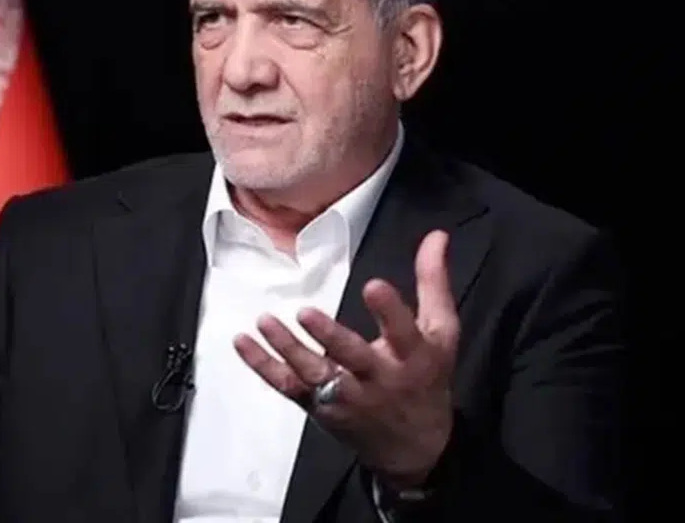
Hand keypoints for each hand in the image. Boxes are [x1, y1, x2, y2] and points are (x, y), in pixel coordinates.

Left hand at [233, 229, 458, 484]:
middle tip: (306, 312)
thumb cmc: (426, 378)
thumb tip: (436, 235)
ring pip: (315, 374)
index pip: (404, 333)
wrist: (415, 448)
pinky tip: (243, 343)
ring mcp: (346, 396)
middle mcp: (379, 379)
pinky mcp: (319, 407)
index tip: (373, 285)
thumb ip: (433, 282)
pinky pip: (288, 387)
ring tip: (265, 321)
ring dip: (289, 349)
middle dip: (330, 338)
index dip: (390, 311)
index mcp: (413, 357)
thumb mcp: (441, 332)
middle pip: (354, 358)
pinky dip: (263, 367)